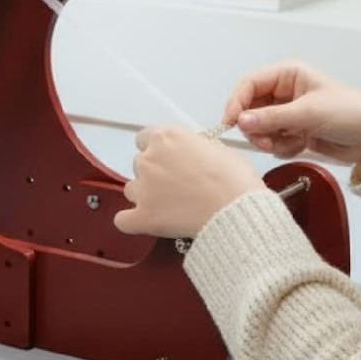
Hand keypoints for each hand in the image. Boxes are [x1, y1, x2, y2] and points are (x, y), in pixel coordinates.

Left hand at [114, 125, 266, 238]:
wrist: (237, 211)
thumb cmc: (234, 181)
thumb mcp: (218, 148)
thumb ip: (194, 148)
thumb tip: (192, 154)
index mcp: (166, 137)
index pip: (145, 138)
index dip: (158, 150)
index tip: (167, 160)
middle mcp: (149, 159)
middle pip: (139, 164)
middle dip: (154, 174)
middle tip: (175, 186)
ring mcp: (143, 188)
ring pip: (132, 190)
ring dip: (145, 197)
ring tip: (169, 206)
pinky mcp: (143, 216)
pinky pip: (123, 220)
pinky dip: (132, 222)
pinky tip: (144, 222)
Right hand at [224, 60, 360, 166]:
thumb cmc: (351, 113)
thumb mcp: (310, 113)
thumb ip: (273, 118)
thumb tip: (241, 121)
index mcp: (287, 75)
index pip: (249, 84)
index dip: (236, 102)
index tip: (230, 123)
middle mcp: (284, 92)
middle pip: (250, 109)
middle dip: (256, 127)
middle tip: (266, 141)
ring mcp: (289, 113)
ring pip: (260, 128)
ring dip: (270, 139)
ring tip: (290, 142)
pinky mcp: (294, 131)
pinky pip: (273, 141)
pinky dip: (283, 147)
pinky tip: (302, 144)